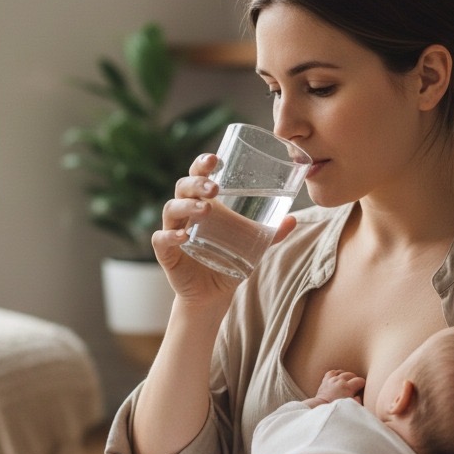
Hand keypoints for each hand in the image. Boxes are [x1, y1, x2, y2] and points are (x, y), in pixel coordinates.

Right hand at [154, 154, 298, 303]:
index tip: (216, 158)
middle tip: (215, 188)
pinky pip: (161, 240)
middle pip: (182, 187)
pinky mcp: (166, 254)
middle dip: (197, 183)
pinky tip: (183, 237)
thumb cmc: (229, 261)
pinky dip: (170, 236)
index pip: (197, 176)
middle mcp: (184, 213)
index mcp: (202, 202)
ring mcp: (173, 231)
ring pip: (171, 209)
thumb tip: (293, 219)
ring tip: (205, 209)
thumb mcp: (252, 246)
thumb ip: (271, 234)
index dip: (202, 164)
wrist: (213, 295)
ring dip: (187, 205)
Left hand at [315, 369, 365, 403]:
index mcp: (347, 388)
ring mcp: (332, 379)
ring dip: (346, 376)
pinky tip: (338, 378)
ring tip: (347, 382)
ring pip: (342, 372)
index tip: (361, 388)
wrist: (321, 408)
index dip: (362, 384)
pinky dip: (337, 374)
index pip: (360, 380)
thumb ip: (357, 400)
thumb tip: (358, 395)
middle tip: (355, 386)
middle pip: (351, 375)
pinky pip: (333, 372)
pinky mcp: (326, 380)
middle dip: (355, 379)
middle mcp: (340, 381)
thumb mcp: (350, 406)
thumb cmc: (336, 408)